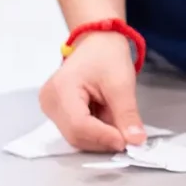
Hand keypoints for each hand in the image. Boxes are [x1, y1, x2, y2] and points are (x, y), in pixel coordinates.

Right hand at [39, 32, 145, 152]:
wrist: (97, 43)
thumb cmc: (107, 56)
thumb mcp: (122, 83)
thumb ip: (127, 114)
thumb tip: (136, 141)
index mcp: (61, 89)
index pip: (79, 125)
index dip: (104, 137)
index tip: (128, 142)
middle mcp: (49, 102)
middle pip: (76, 135)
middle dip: (104, 139)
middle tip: (128, 135)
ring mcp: (51, 109)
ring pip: (77, 137)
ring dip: (101, 136)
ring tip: (118, 122)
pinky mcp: (57, 113)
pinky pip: (77, 131)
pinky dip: (96, 132)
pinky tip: (108, 120)